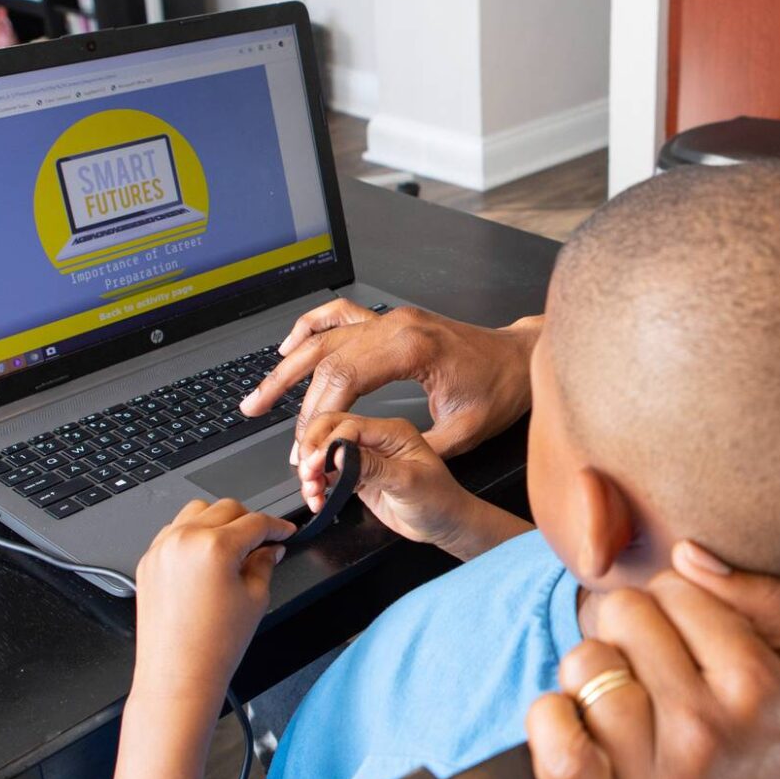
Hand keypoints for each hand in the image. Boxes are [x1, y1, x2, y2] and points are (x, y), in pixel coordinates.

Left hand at [131, 499, 294, 713]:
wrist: (177, 675)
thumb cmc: (213, 646)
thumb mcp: (255, 599)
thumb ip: (264, 563)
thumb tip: (270, 548)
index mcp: (214, 547)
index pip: (255, 522)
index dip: (277, 526)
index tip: (285, 531)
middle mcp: (184, 540)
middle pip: (226, 508)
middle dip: (249, 521)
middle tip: (263, 542)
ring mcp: (161, 549)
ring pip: (197, 511)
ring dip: (219, 521)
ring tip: (232, 547)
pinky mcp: (148, 562)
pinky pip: (174, 531)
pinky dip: (193, 534)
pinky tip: (206, 557)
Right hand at [237, 300, 541, 462]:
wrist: (521, 358)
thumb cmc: (500, 389)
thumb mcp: (464, 431)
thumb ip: (414, 446)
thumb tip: (370, 462)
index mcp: (412, 348)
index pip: (344, 378)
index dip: (317, 414)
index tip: (304, 443)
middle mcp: (396, 326)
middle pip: (326, 359)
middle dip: (293, 398)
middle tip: (264, 424)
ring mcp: (392, 319)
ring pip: (325, 337)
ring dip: (287, 366)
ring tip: (258, 396)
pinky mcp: (392, 322)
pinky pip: (341, 316)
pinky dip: (311, 330)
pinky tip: (289, 349)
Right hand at [297, 412, 528, 558]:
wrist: (446, 522)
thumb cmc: (441, 500)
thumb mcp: (410, 483)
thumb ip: (373, 467)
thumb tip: (338, 453)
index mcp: (394, 430)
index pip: (349, 423)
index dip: (326, 442)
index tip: (317, 466)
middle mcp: (377, 436)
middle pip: (329, 426)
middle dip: (311, 449)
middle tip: (308, 475)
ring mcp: (366, 451)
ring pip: (324, 444)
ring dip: (310, 466)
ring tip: (312, 489)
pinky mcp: (358, 468)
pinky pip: (327, 465)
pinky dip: (316, 478)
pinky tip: (317, 494)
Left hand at [524, 543, 779, 778]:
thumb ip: (767, 597)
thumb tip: (688, 555)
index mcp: (756, 686)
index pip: (673, 587)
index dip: (677, 598)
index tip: (687, 627)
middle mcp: (702, 732)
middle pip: (622, 616)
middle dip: (634, 624)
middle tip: (653, 654)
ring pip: (584, 667)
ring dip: (599, 672)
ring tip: (628, 693)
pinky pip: (553, 745)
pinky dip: (552, 720)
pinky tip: (582, 720)